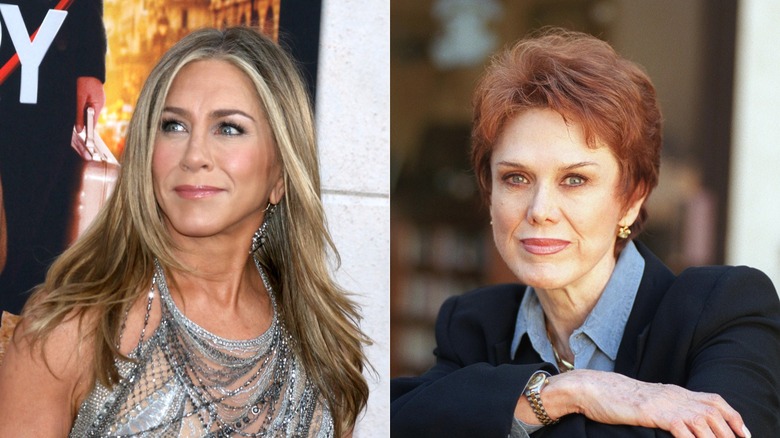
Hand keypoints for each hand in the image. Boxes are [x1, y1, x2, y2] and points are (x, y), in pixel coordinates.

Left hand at [75, 76, 104, 131]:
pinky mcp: (93, 96)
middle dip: (81, 118)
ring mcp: (97, 100)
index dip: (86, 129)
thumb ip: (79, 114)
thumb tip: (79, 129)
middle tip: (72, 115)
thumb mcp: (79, 98)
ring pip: (87, 111)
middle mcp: (99, 104)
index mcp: (98, 105)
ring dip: (80, 111)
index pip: (93, 123)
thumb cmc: (84, 80)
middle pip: (90, 118)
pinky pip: (87, 104)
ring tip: (76, 102)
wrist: (86, 66)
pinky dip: (81, 105)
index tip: (78, 133)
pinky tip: (78, 99)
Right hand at [546, 370, 750, 437]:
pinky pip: (681, 428)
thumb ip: (664, 407)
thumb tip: (678, 423)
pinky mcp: (651, 412)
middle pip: (713, 411)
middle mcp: (673, 395)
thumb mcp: (646, 401)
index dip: (732, 416)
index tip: (742, 433)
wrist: (592, 388)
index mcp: (674, 391)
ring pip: (702, 421)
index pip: (713, 400)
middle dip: (729, 431)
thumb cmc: (615, 398)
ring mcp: (663, 403)